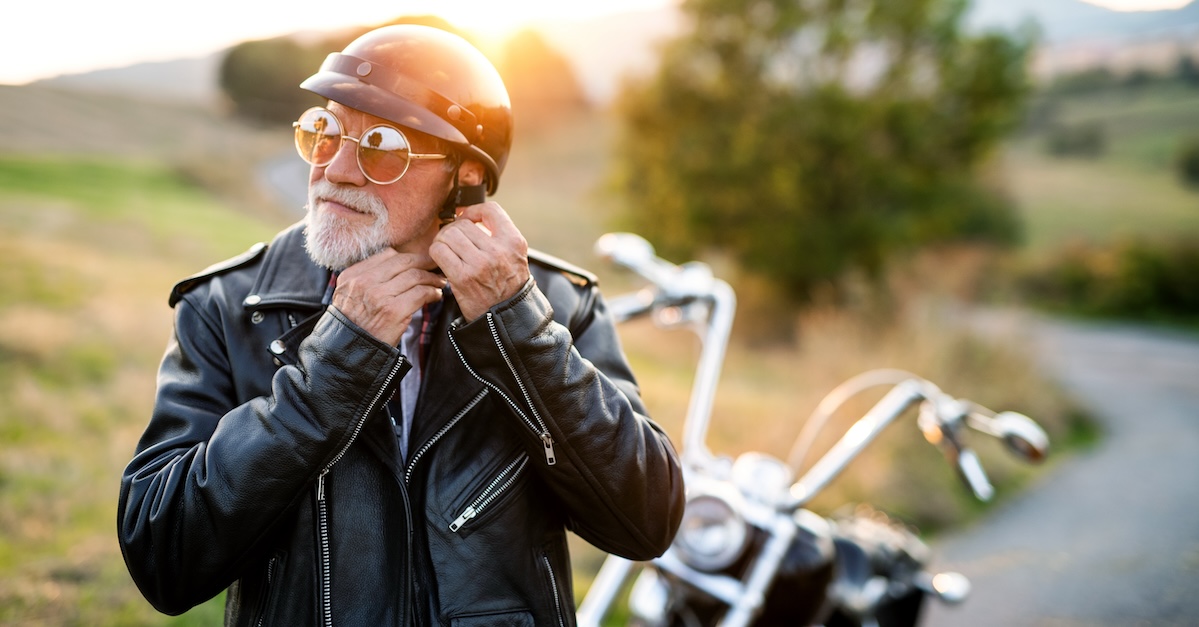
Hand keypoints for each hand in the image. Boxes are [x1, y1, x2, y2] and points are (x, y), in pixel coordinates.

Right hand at [332, 250, 446, 345]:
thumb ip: (367, 278)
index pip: (388, 254)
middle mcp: (363, 282)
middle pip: (403, 261)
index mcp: (352, 275)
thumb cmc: (354, 326)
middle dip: (424, 262)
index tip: (420, 261)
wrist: (348, 354)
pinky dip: (433, 292)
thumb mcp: (349, 296)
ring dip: (432, 278)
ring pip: (415, 276)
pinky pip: (420, 293)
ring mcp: (378, 296)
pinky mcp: (393, 311)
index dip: (408, 256)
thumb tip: (399, 265)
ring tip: (440, 282)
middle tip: (436, 266)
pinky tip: (436, 296)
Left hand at [430, 202, 529, 321]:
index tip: (467, 218)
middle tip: (454, 241)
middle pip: (463, 224)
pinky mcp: (462, 277)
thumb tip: (467, 215)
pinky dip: (436, 253)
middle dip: (454, 230)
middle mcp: (498, 251)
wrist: (505, 316)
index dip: (474, 211)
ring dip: (443, 241)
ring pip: (448, 235)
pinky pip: (438, 251)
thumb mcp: (514, 255)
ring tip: (448, 250)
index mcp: (513, 242)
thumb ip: (498, 234)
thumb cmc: (506, 284)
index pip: (491, 210)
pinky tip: (443, 261)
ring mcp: (480, 264)